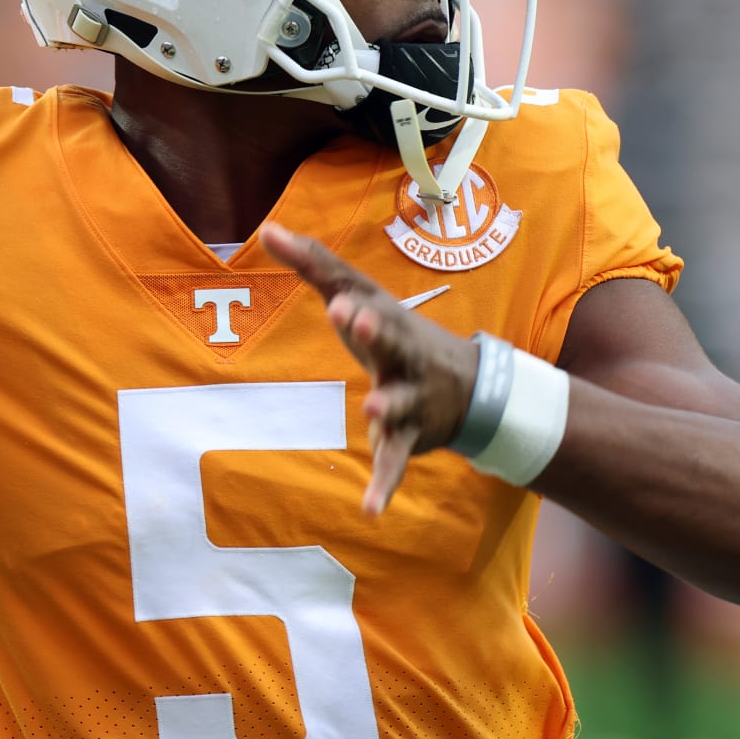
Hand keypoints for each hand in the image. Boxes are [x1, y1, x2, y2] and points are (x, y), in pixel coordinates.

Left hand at [260, 222, 478, 515]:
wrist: (472, 386)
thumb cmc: (395, 332)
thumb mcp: (361, 296)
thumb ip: (314, 264)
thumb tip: (267, 228)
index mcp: (387, 318)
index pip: (365, 300)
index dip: (351, 297)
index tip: (337, 296)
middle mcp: (402, 354)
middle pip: (391, 340)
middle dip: (376, 331)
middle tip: (357, 320)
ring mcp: (410, 396)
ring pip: (397, 401)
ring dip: (386, 405)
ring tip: (371, 410)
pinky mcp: (408, 437)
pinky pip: (395, 461)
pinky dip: (384, 485)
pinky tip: (370, 510)